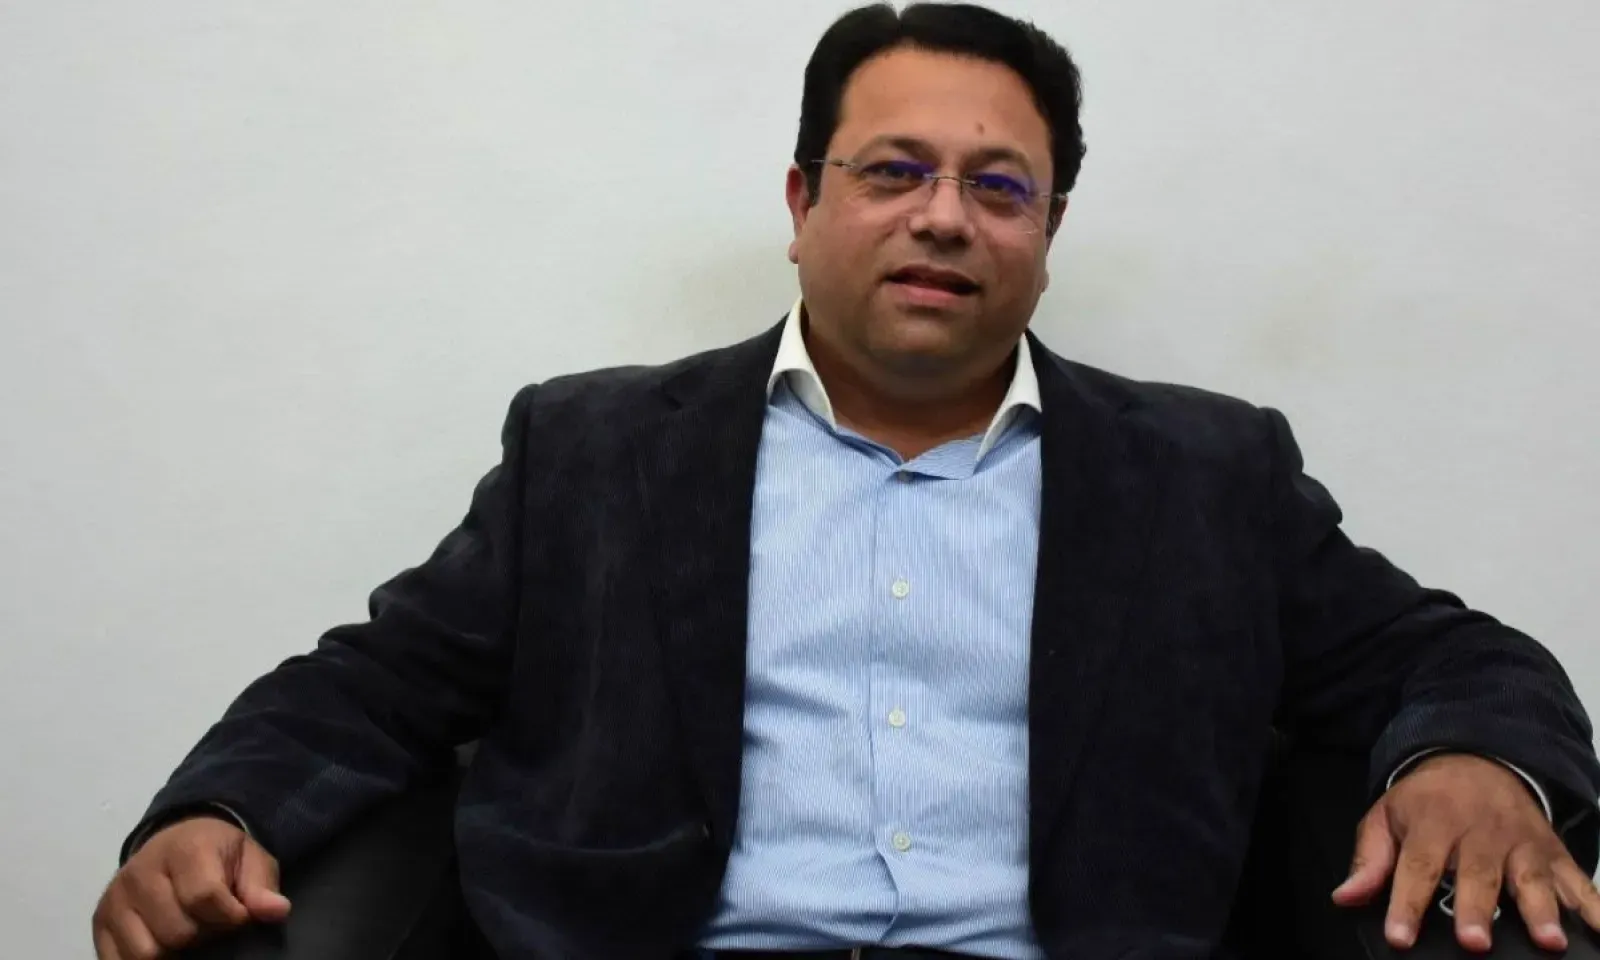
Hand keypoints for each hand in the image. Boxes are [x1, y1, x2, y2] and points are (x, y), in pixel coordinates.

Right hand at [92, 816, 289, 958]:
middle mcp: (141, 873)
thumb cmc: (218, 854)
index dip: (230, 917)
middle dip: (203, 936)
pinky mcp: (99, 922)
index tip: (239, 915)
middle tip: (211, 925)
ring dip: (174, 953)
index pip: (204, 898)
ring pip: (146, 953)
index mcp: (183, 850)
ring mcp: (115, 899)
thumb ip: (262, 887)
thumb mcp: (250, 860)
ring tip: (188, 933)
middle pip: (177, 932)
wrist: (175, 841)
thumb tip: (277, 912)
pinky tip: (164, 946)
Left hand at [1331, 753, 1599, 952]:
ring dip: (1541, 909)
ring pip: (1531, 876)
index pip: (1416, 867)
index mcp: (1432, 823)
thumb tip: (1345, 897)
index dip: (1406, 903)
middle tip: (1475, 943)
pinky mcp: (1553, 851)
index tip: (1400, 937)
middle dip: (1476, 909)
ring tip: (1549, 941)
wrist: (1478, 759)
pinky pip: (1577, 878)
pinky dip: (1594, 904)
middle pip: (1477, 874)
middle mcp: (1479, 832)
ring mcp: (1521, 842)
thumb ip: (1369, 859)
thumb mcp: (1387, 817)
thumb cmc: (1427, 800)